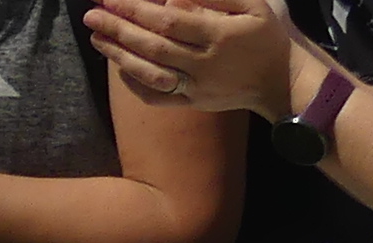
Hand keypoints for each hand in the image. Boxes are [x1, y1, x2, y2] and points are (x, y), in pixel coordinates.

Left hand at [83, 0, 305, 121]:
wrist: (279, 81)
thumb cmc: (265, 36)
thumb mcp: (252, 5)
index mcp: (218, 35)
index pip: (168, 21)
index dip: (137, 10)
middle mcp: (203, 63)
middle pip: (152, 46)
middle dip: (118, 30)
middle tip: (92, 16)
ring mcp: (195, 87)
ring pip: (149, 73)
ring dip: (119, 56)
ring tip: (97, 38)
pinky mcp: (191, 103)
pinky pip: (156, 97)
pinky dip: (134, 83)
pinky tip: (119, 66)